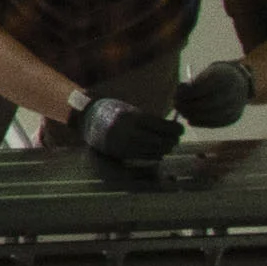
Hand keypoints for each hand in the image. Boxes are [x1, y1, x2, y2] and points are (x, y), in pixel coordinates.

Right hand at [65, 93, 183, 172]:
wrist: (86, 117)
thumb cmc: (111, 108)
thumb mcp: (130, 108)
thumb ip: (149, 117)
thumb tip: (170, 125)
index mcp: (133, 117)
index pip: (162, 126)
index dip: (175, 129)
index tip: (180, 129)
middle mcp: (130, 133)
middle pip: (160, 141)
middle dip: (172, 140)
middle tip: (176, 138)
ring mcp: (125, 145)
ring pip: (153, 151)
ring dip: (164, 149)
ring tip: (168, 144)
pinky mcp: (121, 154)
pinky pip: (143, 157)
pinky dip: (154, 155)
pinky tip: (157, 151)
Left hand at [175, 57, 255, 128]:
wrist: (238, 82)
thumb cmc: (215, 77)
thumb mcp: (205, 74)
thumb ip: (193, 84)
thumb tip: (178, 95)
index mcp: (225, 77)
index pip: (204, 87)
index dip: (188, 93)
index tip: (176, 95)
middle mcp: (234, 92)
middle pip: (210, 103)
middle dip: (190, 106)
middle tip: (176, 105)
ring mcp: (237, 105)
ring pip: (214, 115)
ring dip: (194, 116)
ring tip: (182, 113)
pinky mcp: (235, 116)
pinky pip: (218, 123)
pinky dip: (202, 123)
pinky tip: (190, 120)